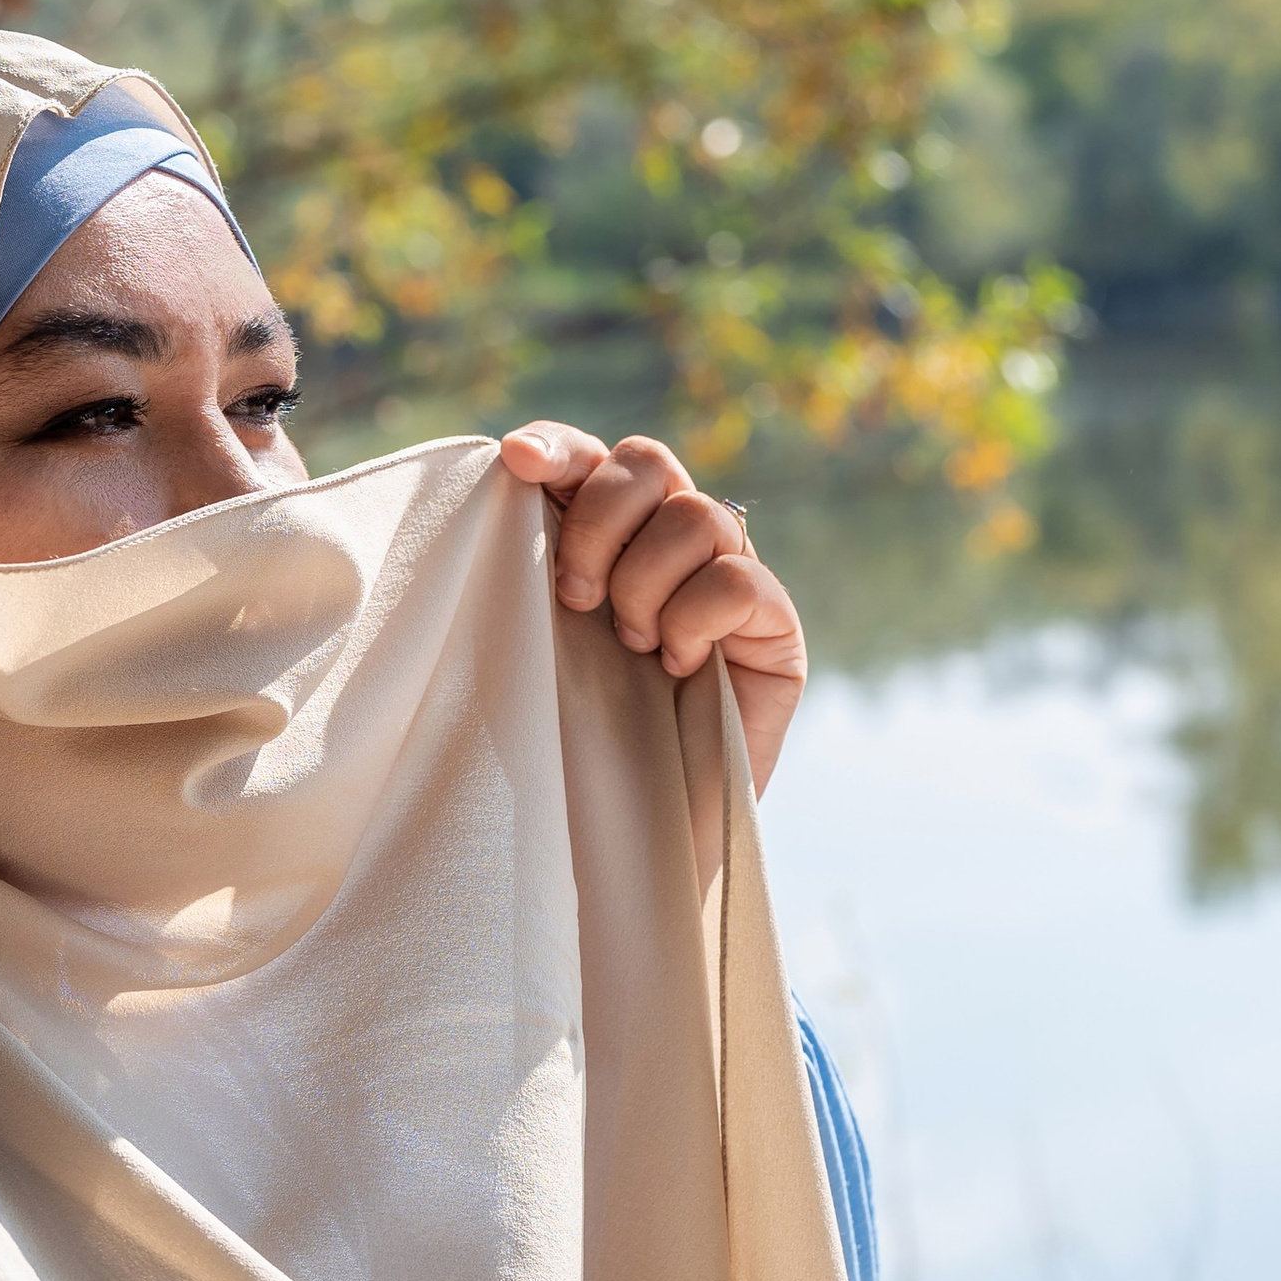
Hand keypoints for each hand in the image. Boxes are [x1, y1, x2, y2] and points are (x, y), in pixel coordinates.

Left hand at [498, 422, 808, 795]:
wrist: (637, 834)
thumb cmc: (574, 741)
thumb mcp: (532, 644)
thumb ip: (526, 567)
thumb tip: (505, 475)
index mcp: (610, 538)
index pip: (592, 455)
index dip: (559, 446)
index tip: (515, 462)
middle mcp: (674, 544)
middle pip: (648, 461)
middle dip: (597, 522)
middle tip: (574, 598)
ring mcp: (732, 577)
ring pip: (695, 515)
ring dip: (644, 584)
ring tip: (633, 647)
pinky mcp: (775, 623)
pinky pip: (735, 578)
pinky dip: (693, 621)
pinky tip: (680, 667)